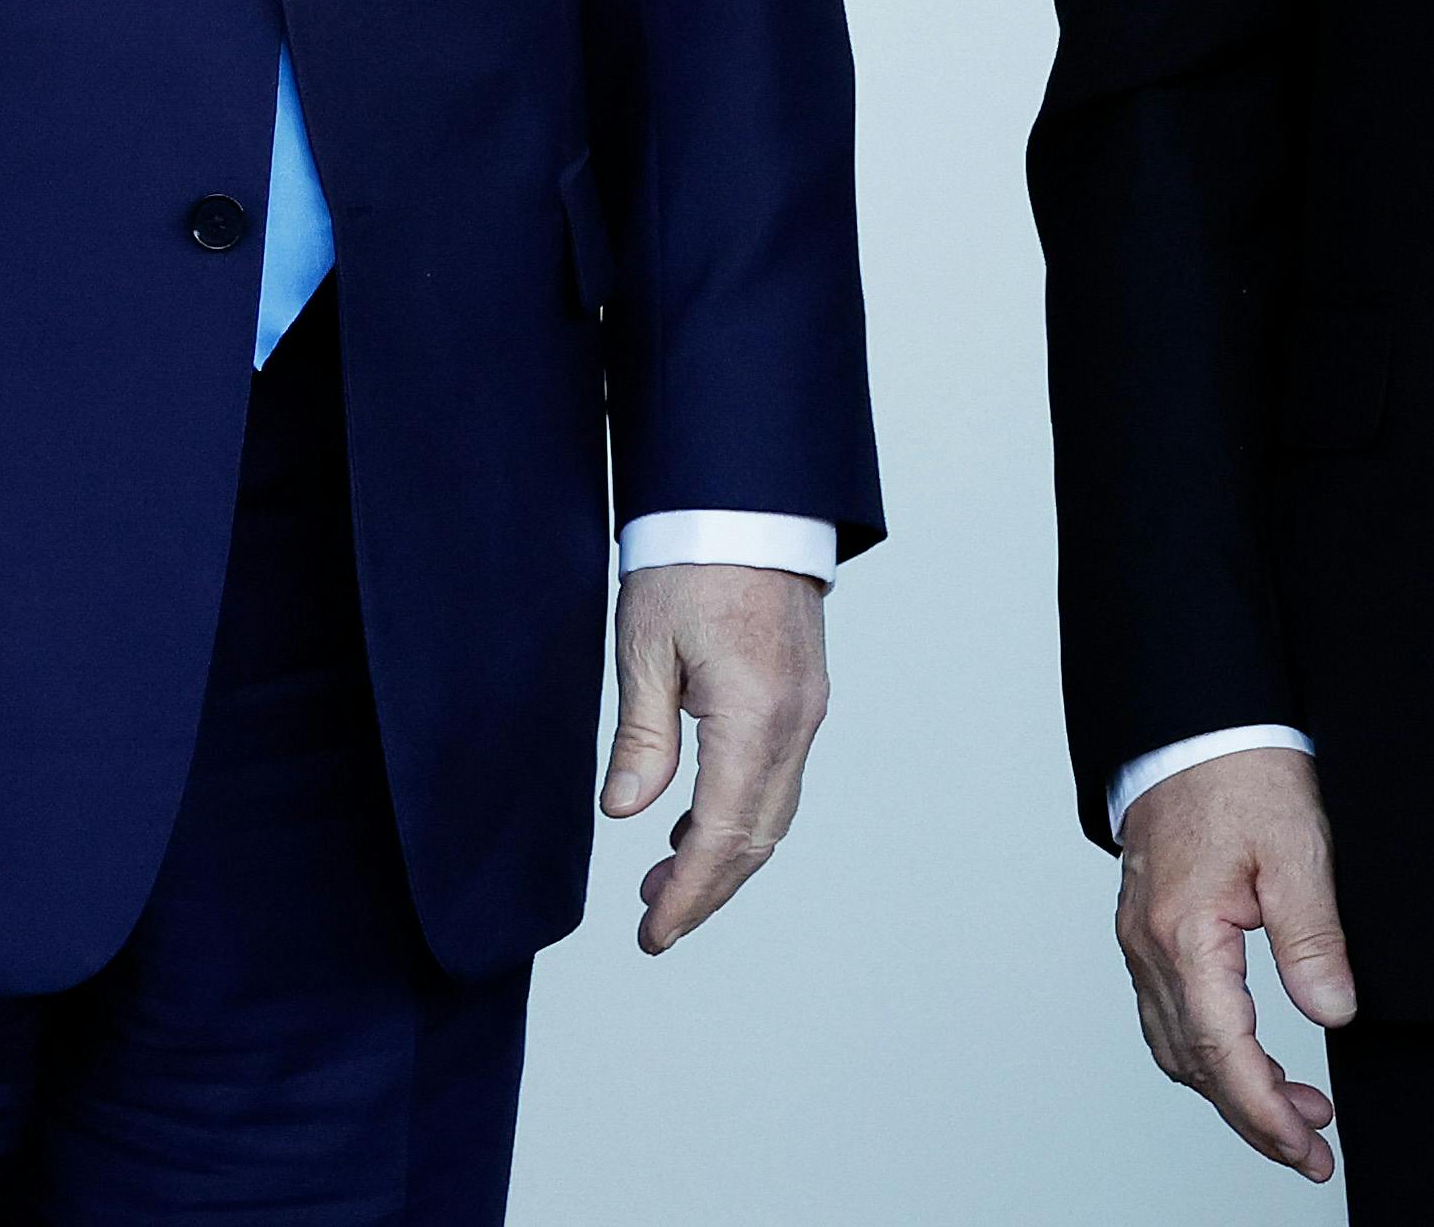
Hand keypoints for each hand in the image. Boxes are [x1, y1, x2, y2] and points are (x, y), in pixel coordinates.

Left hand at [603, 562, 827, 950]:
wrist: (745, 499)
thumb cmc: (690, 561)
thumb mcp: (644, 648)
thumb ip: (640, 738)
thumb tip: (625, 813)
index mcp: (753, 716)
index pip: (724, 835)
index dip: (688, 894)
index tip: (653, 934)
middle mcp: (794, 723)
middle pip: (758, 838)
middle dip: (707, 888)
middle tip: (652, 921)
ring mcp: (808, 710)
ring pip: (774, 811)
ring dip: (725, 854)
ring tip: (662, 878)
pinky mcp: (805, 694)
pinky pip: (779, 775)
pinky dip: (743, 813)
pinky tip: (698, 818)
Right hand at [1118, 746, 1353, 1181]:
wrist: (1194, 719)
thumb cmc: (1241, 771)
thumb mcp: (1297, 850)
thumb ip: (1312, 939)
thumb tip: (1333, 1014)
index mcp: (1183, 934)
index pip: (1223, 1052)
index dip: (1265, 1112)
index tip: (1307, 1147)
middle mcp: (1149, 944)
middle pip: (1193, 1063)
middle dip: (1253, 1116)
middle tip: (1311, 1147)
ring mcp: (1141, 936)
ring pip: (1175, 1044)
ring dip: (1230, 1087)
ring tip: (1296, 1107)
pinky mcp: (1148, 925)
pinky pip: (1167, 1012)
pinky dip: (1207, 1051)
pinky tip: (1246, 1053)